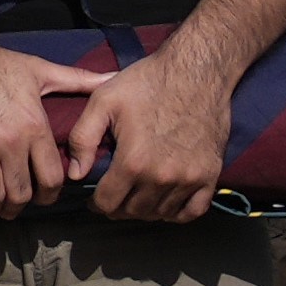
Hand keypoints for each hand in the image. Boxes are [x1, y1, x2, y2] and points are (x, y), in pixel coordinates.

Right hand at [0, 40, 71, 222]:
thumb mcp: (39, 69)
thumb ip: (78, 79)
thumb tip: (114, 75)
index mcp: (35, 125)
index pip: (51, 177)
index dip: (49, 195)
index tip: (44, 197)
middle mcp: (11, 142)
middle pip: (22, 193)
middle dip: (21, 207)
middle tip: (17, 207)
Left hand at [66, 44, 242, 225]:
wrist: (197, 71)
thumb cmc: (147, 82)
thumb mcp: (103, 101)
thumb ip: (83, 139)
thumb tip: (75, 174)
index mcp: (133, 162)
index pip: (107, 203)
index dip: (96, 202)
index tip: (95, 197)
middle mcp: (162, 177)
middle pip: (133, 211)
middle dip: (118, 207)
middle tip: (115, 195)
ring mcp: (189, 178)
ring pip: (160, 214)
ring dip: (145, 210)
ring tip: (136, 196)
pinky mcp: (210, 175)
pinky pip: (193, 212)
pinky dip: (177, 213)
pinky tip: (166, 202)